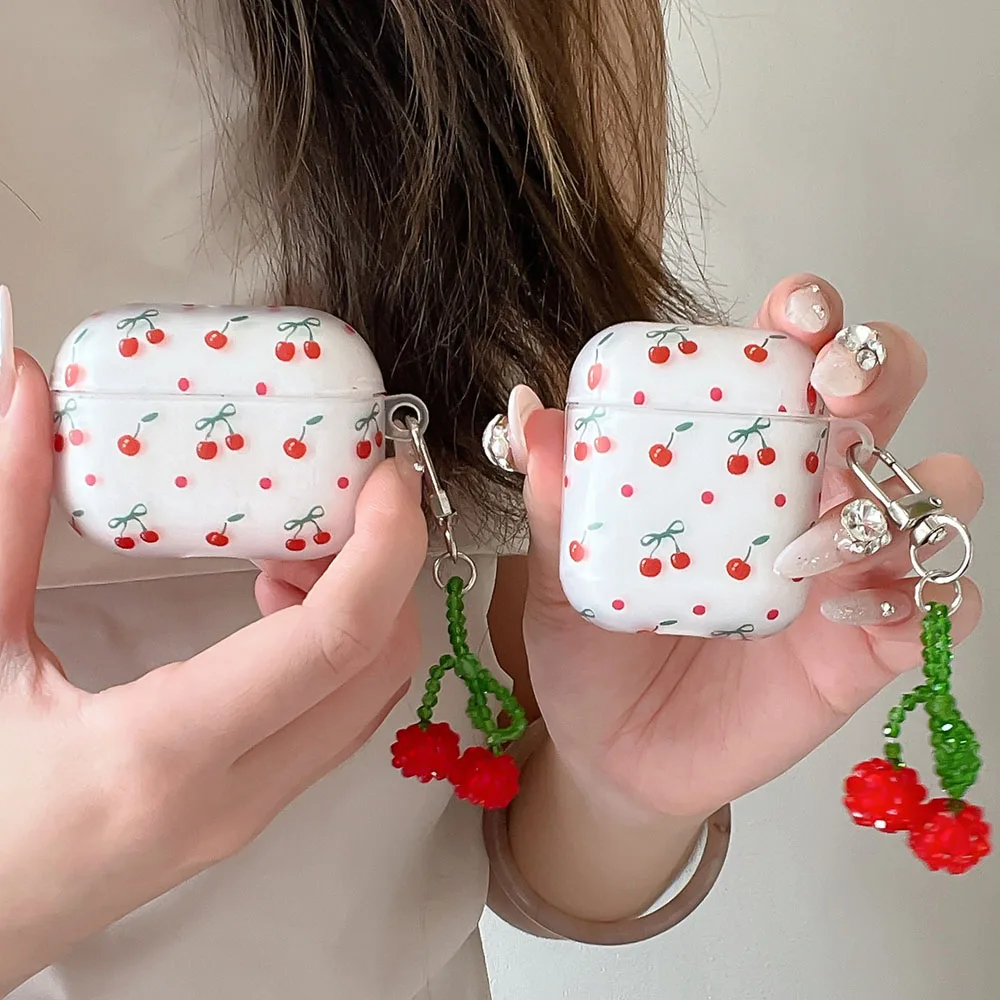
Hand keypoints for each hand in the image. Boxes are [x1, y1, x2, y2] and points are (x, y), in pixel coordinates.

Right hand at [0, 342, 426, 989]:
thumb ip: (7, 516)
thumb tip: (22, 393)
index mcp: (165, 748)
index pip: (335, 640)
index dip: (385, 546)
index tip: (386, 477)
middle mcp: (234, 792)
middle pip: (379, 665)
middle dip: (389, 568)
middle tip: (347, 497)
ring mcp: (250, 813)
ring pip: (368, 699)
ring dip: (363, 609)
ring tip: (295, 547)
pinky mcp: (246, 812)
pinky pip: (335, 721)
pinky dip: (338, 650)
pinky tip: (273, 605)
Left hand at [518, 275, 983, 819]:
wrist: (613, 753)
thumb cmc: (591, 649)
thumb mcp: (561, 575)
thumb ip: (557, 501)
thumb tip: (530, 414)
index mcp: (732, 457)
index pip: (786, 361)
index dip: (808, 316)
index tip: (795, 312)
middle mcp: (803, 494)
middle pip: (883, 398)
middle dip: (882, 369)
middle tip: (838, 388)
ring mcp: (844, 566)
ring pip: (934, 495)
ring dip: (905, 494)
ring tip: (816, 541)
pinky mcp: (868, 645)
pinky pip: (940, 607)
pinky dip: (926, 597)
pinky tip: (853, 611)